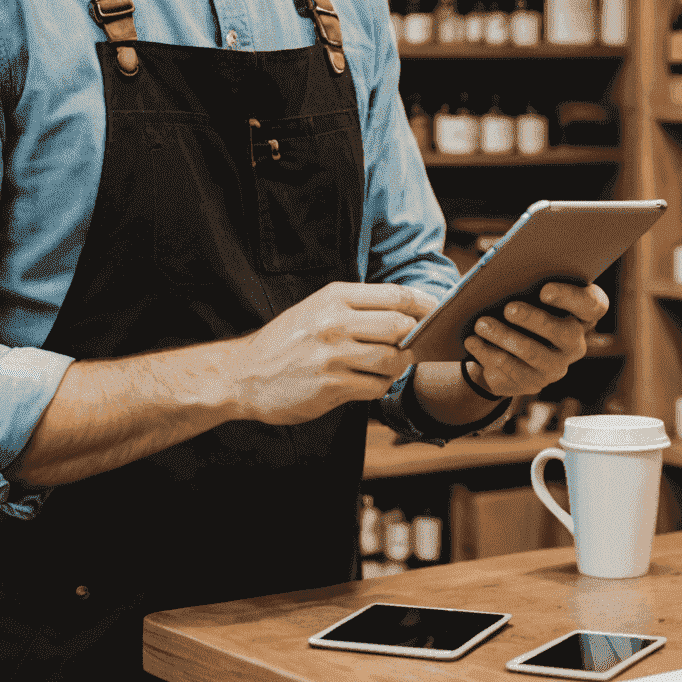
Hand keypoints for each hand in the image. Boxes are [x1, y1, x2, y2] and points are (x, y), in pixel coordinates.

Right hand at [228, 281, 437, 426]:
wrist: (244, 374)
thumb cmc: (287, 340)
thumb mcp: (318, 308)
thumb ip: (359, 308)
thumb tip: (408, 312)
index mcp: (335, 296)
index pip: (395, 295)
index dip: (424, 304)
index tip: (437, 312)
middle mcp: (335, 322)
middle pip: (400, 326)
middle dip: (414, 337)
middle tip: (415, 343)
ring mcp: (333, 356)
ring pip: (392, 360)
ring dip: (397, 365)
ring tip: (386, 365)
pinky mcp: (331, 386)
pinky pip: (375, 387)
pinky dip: (380, 385)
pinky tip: (367, 381)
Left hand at [462, 282, 608, 398]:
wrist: (507, 343)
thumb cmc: (521, 302)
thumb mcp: (527, 289)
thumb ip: (527, 278)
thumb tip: (503, 269)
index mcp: (582, 312)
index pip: (594, 305)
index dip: (572, 297)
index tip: (545, 290)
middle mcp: (575, 342)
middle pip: (565, 333)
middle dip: (534, 319)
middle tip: (508, 308)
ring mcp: (556, 365)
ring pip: (534, 354)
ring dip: (505, 337)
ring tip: (481, 324)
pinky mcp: (534, 382)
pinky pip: (512, 371)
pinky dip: (489, 353)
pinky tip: (473, 341)